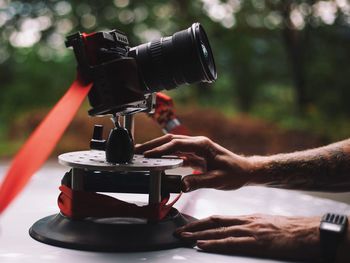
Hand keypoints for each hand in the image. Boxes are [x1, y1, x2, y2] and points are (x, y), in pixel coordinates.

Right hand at [135, 134, 254, 191]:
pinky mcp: (195, 154)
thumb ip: (199, 182)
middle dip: (153, 145)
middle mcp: (198, 143)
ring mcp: (196, 148)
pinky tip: (157, 160)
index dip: (161, 150)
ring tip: (142, 153)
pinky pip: (177, 152)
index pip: (177, 145)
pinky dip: (165, 155)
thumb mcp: (218, 180)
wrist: (245, 171)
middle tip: (137, 151)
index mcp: (202, 145)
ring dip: (157, 148)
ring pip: (173, 145)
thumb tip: (181, 185)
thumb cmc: (235, 173)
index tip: (147, 156)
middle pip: (171, 140)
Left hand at [176, 214, 320, 260]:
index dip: (201, 222)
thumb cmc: (286, 229)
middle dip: (194, 227)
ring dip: (199, 235)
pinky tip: (203, 244)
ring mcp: (249, 231)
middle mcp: (244, 222)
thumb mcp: (263, 223)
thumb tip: (233, 231)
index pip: (218, 218)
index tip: (188, 225)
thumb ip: (247, 226)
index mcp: (245, 218)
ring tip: (184, 238)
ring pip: (218, 232)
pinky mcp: (256, 242)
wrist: (305, 231)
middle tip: (178, 231)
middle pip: (213, 223)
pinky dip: (214, 243)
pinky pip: (230, 242)